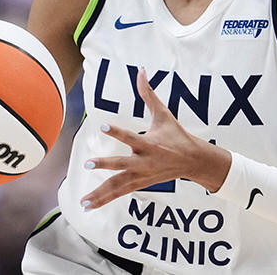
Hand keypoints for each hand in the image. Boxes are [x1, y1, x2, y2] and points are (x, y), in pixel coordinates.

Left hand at [80, 68, 230, 209]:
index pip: (131, 136)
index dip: (117, 132)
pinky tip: (88, 205)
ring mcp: (142, 176)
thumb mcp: (164, 114)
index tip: (103, 126)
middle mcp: (144, 162)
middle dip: (106, 165)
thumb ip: (148, 94)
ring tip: (83, 202)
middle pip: (122, 165)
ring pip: (118, 186)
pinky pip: (120, 193)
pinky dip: (104, 199)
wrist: (193, 161)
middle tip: (89, 164)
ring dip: (100, 194)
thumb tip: (141, 71)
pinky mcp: (140, 184)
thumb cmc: (176, 135)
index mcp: (149, 143)